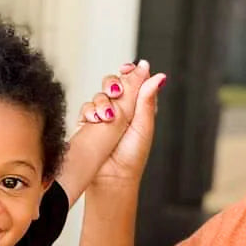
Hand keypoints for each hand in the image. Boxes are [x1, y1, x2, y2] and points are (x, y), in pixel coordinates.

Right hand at [75, 60, 165, 186]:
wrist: (112, 177)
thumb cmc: (132, 156)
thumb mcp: (143, 125)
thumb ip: (147, 99)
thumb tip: (159, 75)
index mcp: (138, 108)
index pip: (134, 82)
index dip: (131, 72)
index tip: (128, 69)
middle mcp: (121, 110)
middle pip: (114, 83)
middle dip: (113, 83)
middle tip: (116, 92)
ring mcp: (103, 116)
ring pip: (99, 94)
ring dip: (102, 100)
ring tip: (108, 116)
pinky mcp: (88, 124)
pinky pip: (86, 108)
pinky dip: (91, 111)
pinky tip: (97, 120)